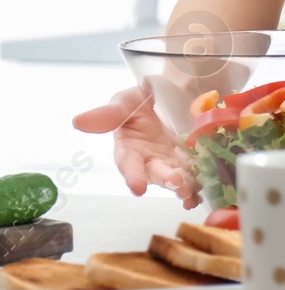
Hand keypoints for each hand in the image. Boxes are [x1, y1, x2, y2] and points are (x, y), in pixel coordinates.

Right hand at [73, 86, 200, 208]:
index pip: (128, 164)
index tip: (137, 188)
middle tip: (176, 183)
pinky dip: (198, 186)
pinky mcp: (187, 163)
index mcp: (129, 150)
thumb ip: (107, 114)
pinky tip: (203, 192)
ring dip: (184, 186)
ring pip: (176, 179)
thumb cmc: (138, 104)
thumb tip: (78, 121)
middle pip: (156, 174)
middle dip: (166, 180)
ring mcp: (169, 164)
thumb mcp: (124, 102)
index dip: (133, 176)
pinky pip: (193, 177)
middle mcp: (148, 161)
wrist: (167, 97)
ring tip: (191, 190)